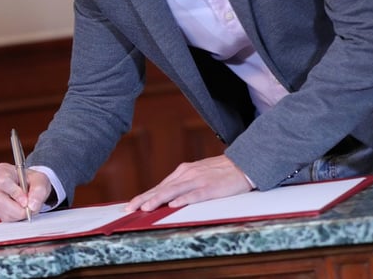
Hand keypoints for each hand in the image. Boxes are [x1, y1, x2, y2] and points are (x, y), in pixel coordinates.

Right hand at [0, 162, 51, 221]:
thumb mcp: (40, 180)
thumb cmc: (31, 180)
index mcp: (3, 170)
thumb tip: (32, 205)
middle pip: (1, 200)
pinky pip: (5, 218)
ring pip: (3, 212)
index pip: (4, 182)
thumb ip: (39, 190)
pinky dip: (16, 217)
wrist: (28, 185)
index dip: (15, 194)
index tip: (26, 202)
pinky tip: (20, 209)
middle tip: (30, 208)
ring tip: (26, 206)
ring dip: (18, 214)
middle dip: (18, 209)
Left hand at [125, 155, 251, 211]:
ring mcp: (199, 180)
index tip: (130, 204)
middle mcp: (187, 175)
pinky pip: (195, 195)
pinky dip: (184, 200)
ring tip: (146, 208)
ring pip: (174, 191)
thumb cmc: (219, 171)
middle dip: (144, 199)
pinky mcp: (211, 188)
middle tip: (130, 208)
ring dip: (158, 200)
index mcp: (182, 172)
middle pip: (162, 188)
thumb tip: (165, 196)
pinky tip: (174, 205)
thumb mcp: (196, 174)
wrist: (243, 164)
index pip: (159, 186)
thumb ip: (182, 184)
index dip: (144, 195)